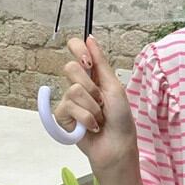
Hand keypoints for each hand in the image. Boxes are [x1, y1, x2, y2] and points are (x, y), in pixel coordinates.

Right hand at [54, 35, 137, 171]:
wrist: (117, 146)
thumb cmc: (121, 119)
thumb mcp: (114, 87)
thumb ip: (100, 62)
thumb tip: (90, 38)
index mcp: (94, 75)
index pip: (77, 52)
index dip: (77, 49)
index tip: (87, 60)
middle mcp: (80, 86)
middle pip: (70, 68)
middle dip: (90, 86)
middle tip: (101, 100)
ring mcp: (70, 101)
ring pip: (73, 90)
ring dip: (92, 107)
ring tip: (99, 118)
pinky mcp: (63, 117)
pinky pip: (68, 108)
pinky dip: (85, 118)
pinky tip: (91, 127)